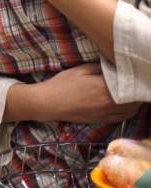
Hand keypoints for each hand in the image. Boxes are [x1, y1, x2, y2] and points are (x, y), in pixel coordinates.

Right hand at [22, 64, 141, 123]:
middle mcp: (109, 103)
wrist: (47, 103)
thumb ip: (101, 68)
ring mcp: (105, 114)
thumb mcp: (80, 70)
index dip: (137, 81)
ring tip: (136, 95)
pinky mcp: (100, 120)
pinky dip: (128, 112)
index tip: (139, 75)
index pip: (130, 85)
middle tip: (139, 84)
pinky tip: (128, 106)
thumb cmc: (62, 84)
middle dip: (139, 92)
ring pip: (130, 111)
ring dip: (136, 104)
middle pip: (135, 100)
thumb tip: (116, 67)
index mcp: (104, 88)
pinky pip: (121, 118)